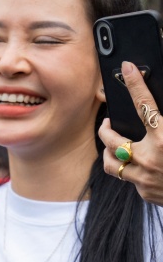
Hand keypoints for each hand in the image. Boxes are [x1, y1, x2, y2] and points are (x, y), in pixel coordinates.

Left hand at [100, 61, 162, 205]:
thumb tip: (156, 109)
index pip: (145, 106)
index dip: (136, 85)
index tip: (128, 69)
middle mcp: (150, 158)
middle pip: (112, 140)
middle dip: (105, 129)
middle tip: (108, 123)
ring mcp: (144, 178)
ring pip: (111, 163)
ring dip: (109, 152)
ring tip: (113, 145)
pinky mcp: (143, 192)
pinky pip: (129, 178)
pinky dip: (132, 169)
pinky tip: (140, 165)